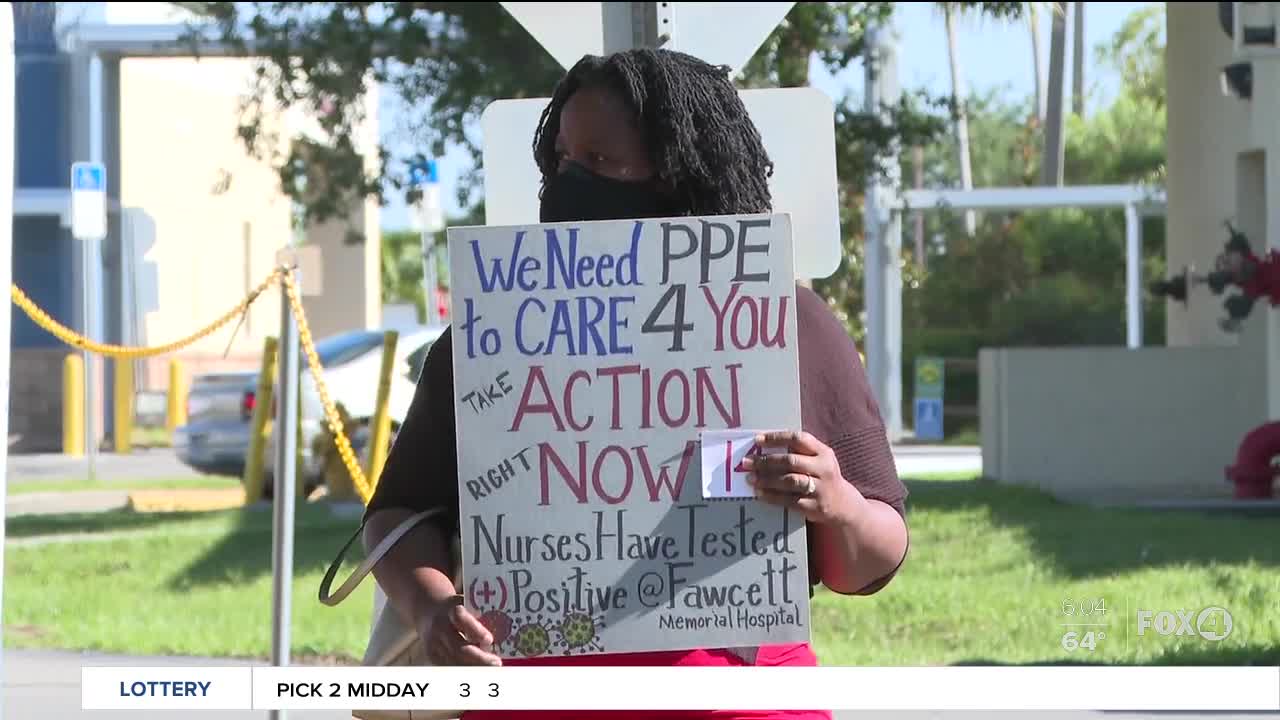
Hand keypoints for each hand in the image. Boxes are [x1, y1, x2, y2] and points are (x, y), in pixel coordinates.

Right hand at [417, 595, 502, 665]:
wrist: (427, 608)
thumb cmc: (457, 608)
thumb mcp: (467, 604)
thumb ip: (481, 615)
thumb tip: (505, 632)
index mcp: (450, 610)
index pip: (461, 618)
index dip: (475, 630)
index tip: (489, 639)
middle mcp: (440, 627)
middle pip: (459, 648)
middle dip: (479, 658)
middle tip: (497, 663)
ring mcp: (434, 643)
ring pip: (454, 662)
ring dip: (474, 669)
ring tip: (491, 672)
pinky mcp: (431, 655)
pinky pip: (448, 668)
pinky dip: (464, 672)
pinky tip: (478, 675)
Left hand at [740, 430, 862, 526]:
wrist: (843, 504)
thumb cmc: (822, 476)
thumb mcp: (819, 459)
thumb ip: (798, 452)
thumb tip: (763, 447)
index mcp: (823, 452)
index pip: (798, 439)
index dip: (776, 438)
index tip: (757, 440)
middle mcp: (823, 469)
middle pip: (790, 461)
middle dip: (766, 461)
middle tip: (747, 462)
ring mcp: (820, 488)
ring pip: (789, 481)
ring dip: (767, 479)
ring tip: (751, 479)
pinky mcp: (814, 506)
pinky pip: (789, 500)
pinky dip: (772, 497)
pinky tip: (760, 494)